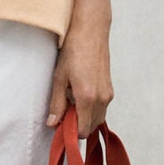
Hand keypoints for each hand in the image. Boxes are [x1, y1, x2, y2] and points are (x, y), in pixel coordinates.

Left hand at [45, 14, 113, 137]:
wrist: (91, 32)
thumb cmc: (74, 51)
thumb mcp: (59, 78)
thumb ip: (57, 103)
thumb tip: (53, 123)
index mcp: (88, 98)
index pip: (83, 130)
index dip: (71, 132)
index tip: (60, 127)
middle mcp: (101, 99)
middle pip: (91, 127)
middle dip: (77, 125)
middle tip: (63, 113)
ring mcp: (108, 94)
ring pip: (97, 118)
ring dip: (84, 117)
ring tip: (70, 101)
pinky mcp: (110, 89)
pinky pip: (101, 108)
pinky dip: (91, 109)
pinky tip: (79, 95)